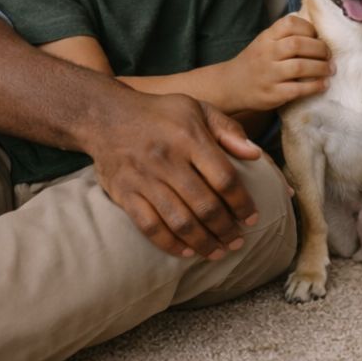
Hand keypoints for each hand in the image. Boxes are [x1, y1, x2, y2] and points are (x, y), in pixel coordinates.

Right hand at [89, 92, 266, 259]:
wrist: (106, 116)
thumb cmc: (161, 113)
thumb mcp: (198, 109)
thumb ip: (228, 130)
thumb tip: (255, 154)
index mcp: (190, 138)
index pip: (224, 177)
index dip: (242, 202)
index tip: (252, 217)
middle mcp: (168, 159)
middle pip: (204, 204)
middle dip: (225, 229)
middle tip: (237, 241)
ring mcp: (144, 178)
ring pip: (179, 221)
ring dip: (203, 242)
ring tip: (218, 251)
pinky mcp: (125, 193)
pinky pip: (149, 226)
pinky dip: (170, 244)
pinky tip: (186, 251)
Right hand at [227, 14, 331, 110]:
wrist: (230, 86)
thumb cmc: (255, 62)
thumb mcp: (264, 42)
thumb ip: (285, 36)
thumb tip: (319, 35)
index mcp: (266, 37)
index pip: (290, 23)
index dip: (309, 28)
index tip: (317, 37)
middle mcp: (266, 53)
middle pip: (298, 44)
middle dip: (320, 49)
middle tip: (329, 55)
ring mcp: (268, 74)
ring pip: (300, 67)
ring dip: (321, 68)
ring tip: (330, 69)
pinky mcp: (272, 94)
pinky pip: (297, 89)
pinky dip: (315, 86)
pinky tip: (323, 85)